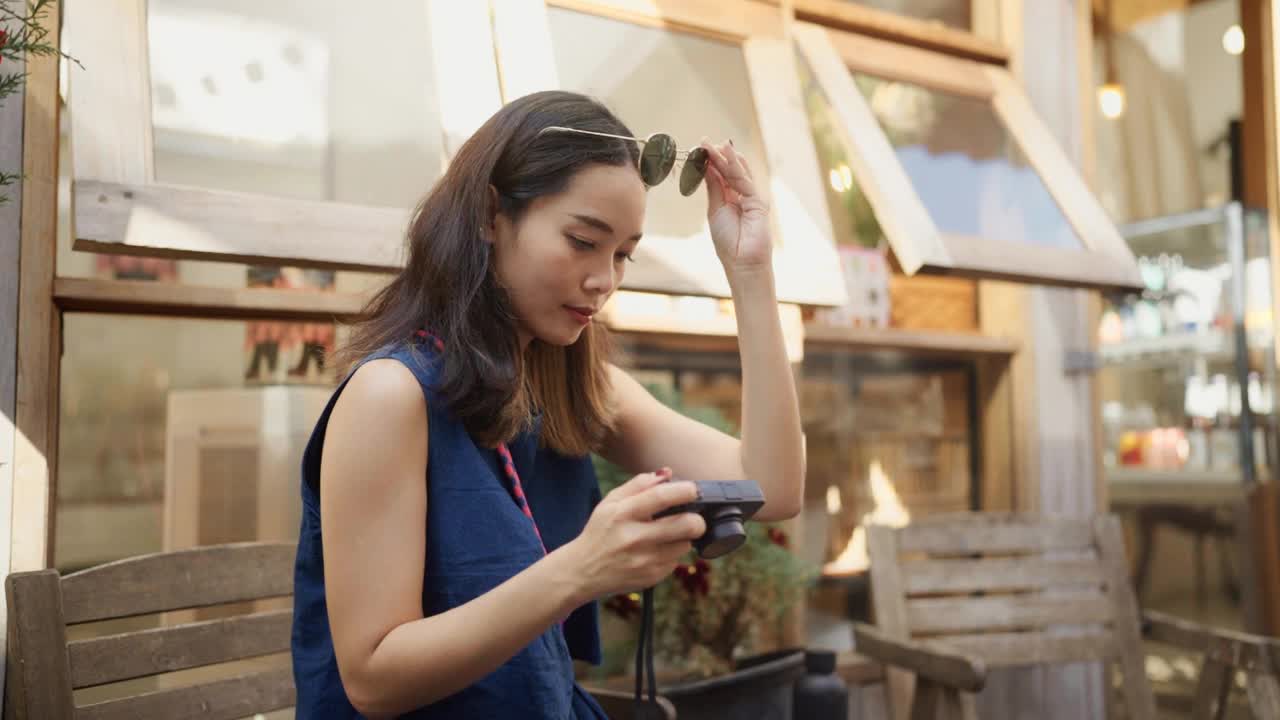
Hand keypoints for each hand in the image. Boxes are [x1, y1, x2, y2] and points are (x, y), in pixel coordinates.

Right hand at [565, 469, 706, 599]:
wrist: (582, 572)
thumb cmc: (600, 531)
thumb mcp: (610, 503)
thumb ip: (638, 485)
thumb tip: (667, 473)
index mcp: (622, 514)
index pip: (661, 497)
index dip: (685, 490)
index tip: (693, 489)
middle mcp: (634, 538)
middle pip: (686, 525)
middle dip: (697, 519)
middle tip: (694, 516)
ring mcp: (644, 560)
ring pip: (685, 544)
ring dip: (682, 537)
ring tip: (667, 534)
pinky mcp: (651, 577)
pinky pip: (676, 561)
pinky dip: (671, 553)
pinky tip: (655, 551)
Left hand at [701, 139, 771, 274]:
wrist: (741, 263)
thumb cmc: (727, 242)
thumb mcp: (715, 210)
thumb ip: (714, 188)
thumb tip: (708, 167)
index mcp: (729, 199)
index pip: (720, 175)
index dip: (710, 162)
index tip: (699, 148)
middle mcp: (741, 196)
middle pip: (729, 171)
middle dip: (717, 156)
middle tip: (703, 142)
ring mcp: (751, 198)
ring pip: (737, 173)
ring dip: (725, 158)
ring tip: (714, 144)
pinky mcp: (758, 202)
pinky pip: (745, 181)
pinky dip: (736, 167)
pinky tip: (728, 155)